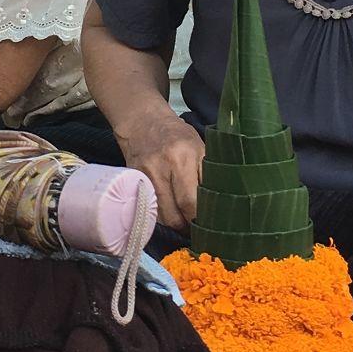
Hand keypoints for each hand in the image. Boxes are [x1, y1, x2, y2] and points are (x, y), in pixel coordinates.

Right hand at [115, 103, 205, 230]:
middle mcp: (161, 169)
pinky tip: (169, 213)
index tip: (208, 225)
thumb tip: (219, 206)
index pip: (190, 202)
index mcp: (182, 159)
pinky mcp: (134, 183)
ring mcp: (144, 178)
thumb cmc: (178, 136)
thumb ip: (207, 175)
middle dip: (186, 227)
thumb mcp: (199, 148)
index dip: (199, 219)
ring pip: (160, 217)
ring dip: (173, 224)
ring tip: (184, 222)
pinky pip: (149, 209)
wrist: (143, 123)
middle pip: (173, 215)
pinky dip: (160, 216)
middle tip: (196, 229)